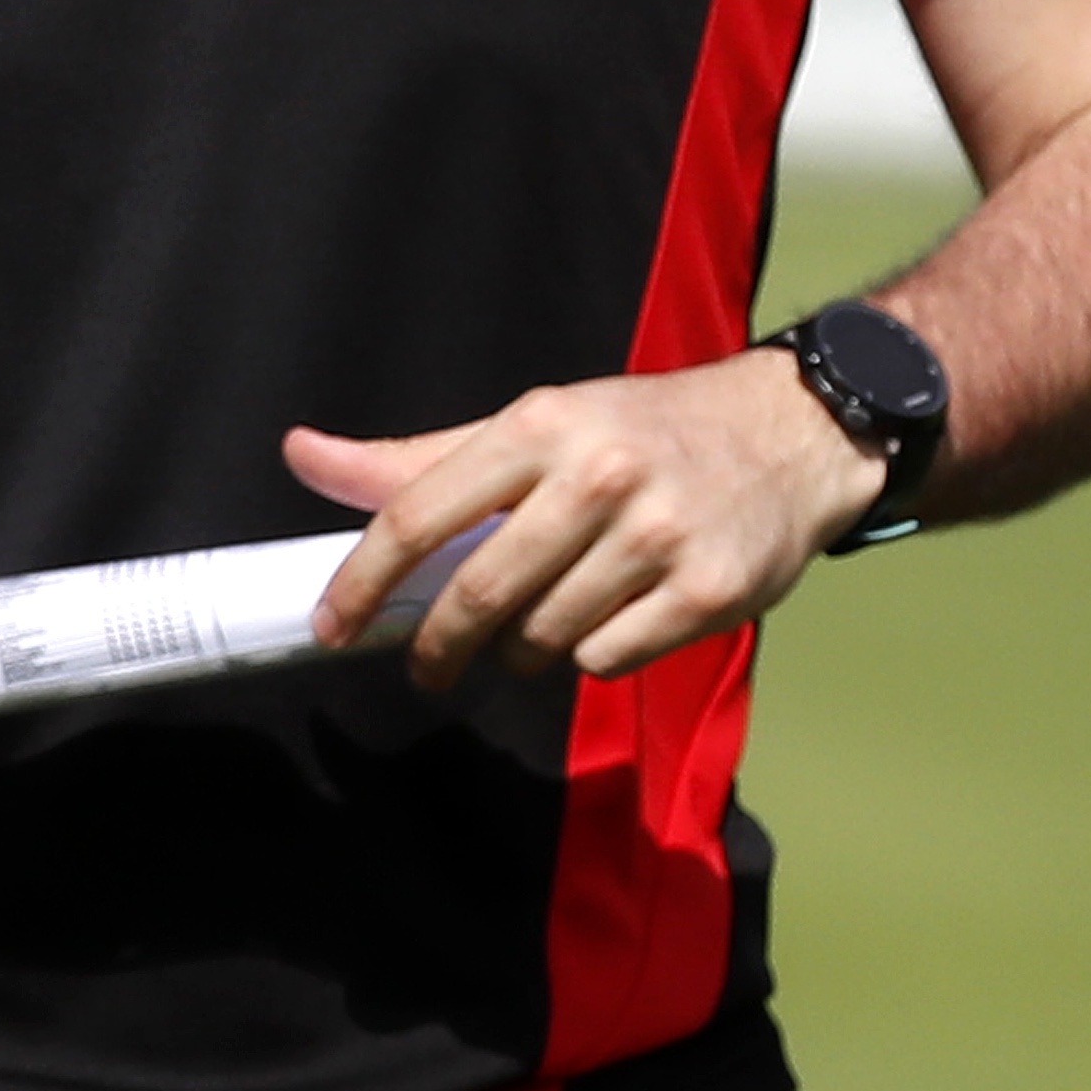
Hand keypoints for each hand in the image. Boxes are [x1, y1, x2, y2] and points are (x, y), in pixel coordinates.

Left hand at [288, 349, 889, 689]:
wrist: (789, 433)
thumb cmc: (640, 431)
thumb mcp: (534, 423)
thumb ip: (418, 458)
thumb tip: (301, 454)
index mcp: (541, 425)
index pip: (420, 511)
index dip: (363, 579)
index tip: (329, 625)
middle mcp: (598, 475)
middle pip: (478, 593)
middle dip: (437, 645)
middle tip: (428, 666)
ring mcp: (657, 535)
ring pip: (542, 637)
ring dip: (522, 650)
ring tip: (539, 624)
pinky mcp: (707, 591)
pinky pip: (607, 659)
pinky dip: (591, 655)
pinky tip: (610, 619)